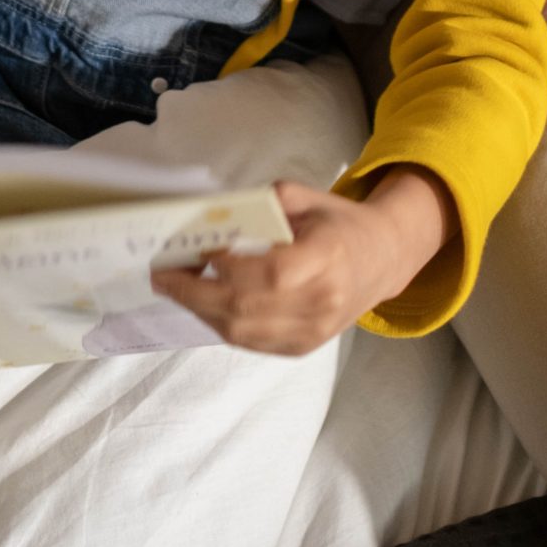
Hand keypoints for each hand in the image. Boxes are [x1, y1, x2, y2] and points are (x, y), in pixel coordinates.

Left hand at [151, 166, 456, 354]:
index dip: (229, 266)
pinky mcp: (303, 348)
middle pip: (246, 308)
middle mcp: (321, 302)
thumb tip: (214, 215)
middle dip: (195, 292)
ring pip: (242, 331)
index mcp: (327, 258)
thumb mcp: (308, 197)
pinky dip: (221, 324)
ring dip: (201, 310)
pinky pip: (251, 343)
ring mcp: (313, 332)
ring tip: (176, 289)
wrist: (383, 259)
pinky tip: (205, 304)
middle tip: (162, 275)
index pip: (271, 272)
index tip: (199, 249)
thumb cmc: (340, 223)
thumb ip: (265, 203)